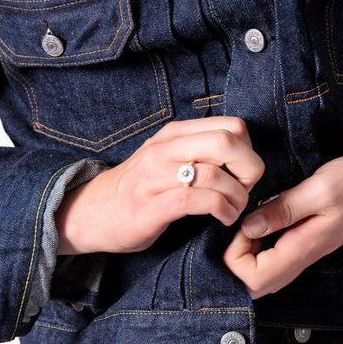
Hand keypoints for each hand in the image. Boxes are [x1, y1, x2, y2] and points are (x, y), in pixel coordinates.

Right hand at [55, 117, 263, 254]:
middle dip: (249, 168)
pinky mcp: (152, 206)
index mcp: (174, 134)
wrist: (93, 212)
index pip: (232, 125)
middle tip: (246, 189)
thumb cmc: (140, 188)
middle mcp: (166, 149)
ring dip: (237, 196)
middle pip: (227, 141)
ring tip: (234, 209)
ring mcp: (156, 177)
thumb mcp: (168, 158)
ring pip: (215, 174)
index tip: (244, 173)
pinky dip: (221, 210)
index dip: (249, 150)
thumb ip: (199, 151)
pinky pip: (197, 200)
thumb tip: (244, 156)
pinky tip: (223, 218)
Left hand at [223, 144, 342, 297]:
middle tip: (238, 222)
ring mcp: (305, 250)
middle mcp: (303, 257)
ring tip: (247, 217)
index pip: (254, 279)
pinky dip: (258, 243)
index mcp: (305, 248)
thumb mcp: (320, 188)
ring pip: (263, 272)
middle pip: (255, 283)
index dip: (235, 257)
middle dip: (235, 260)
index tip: (241, 223)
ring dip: (246, 252)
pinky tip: (259, 217)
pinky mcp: (306, 240)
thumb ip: (283, 209)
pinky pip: (274, 256)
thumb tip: (247, 226)